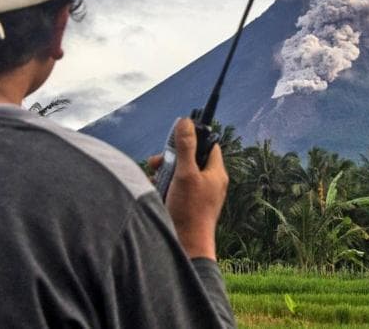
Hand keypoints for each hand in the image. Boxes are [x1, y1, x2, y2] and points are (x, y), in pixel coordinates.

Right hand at [164, 118, 227, 260]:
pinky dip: (163, 188)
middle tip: (156, 162)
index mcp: (216, 174)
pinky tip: (153, 191)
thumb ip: (185, 147)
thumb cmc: (190, 211)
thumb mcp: (185, 174)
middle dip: (171, 158)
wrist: (187, 247)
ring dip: (164, 173)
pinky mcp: (187, 207)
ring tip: (152, 179)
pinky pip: (175, 190)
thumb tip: (186, 122)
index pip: (209, 145)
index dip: (194, 138)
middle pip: (190, 159)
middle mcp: (210, 183)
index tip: (177, 136)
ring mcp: (199, 196)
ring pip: (180, 175)